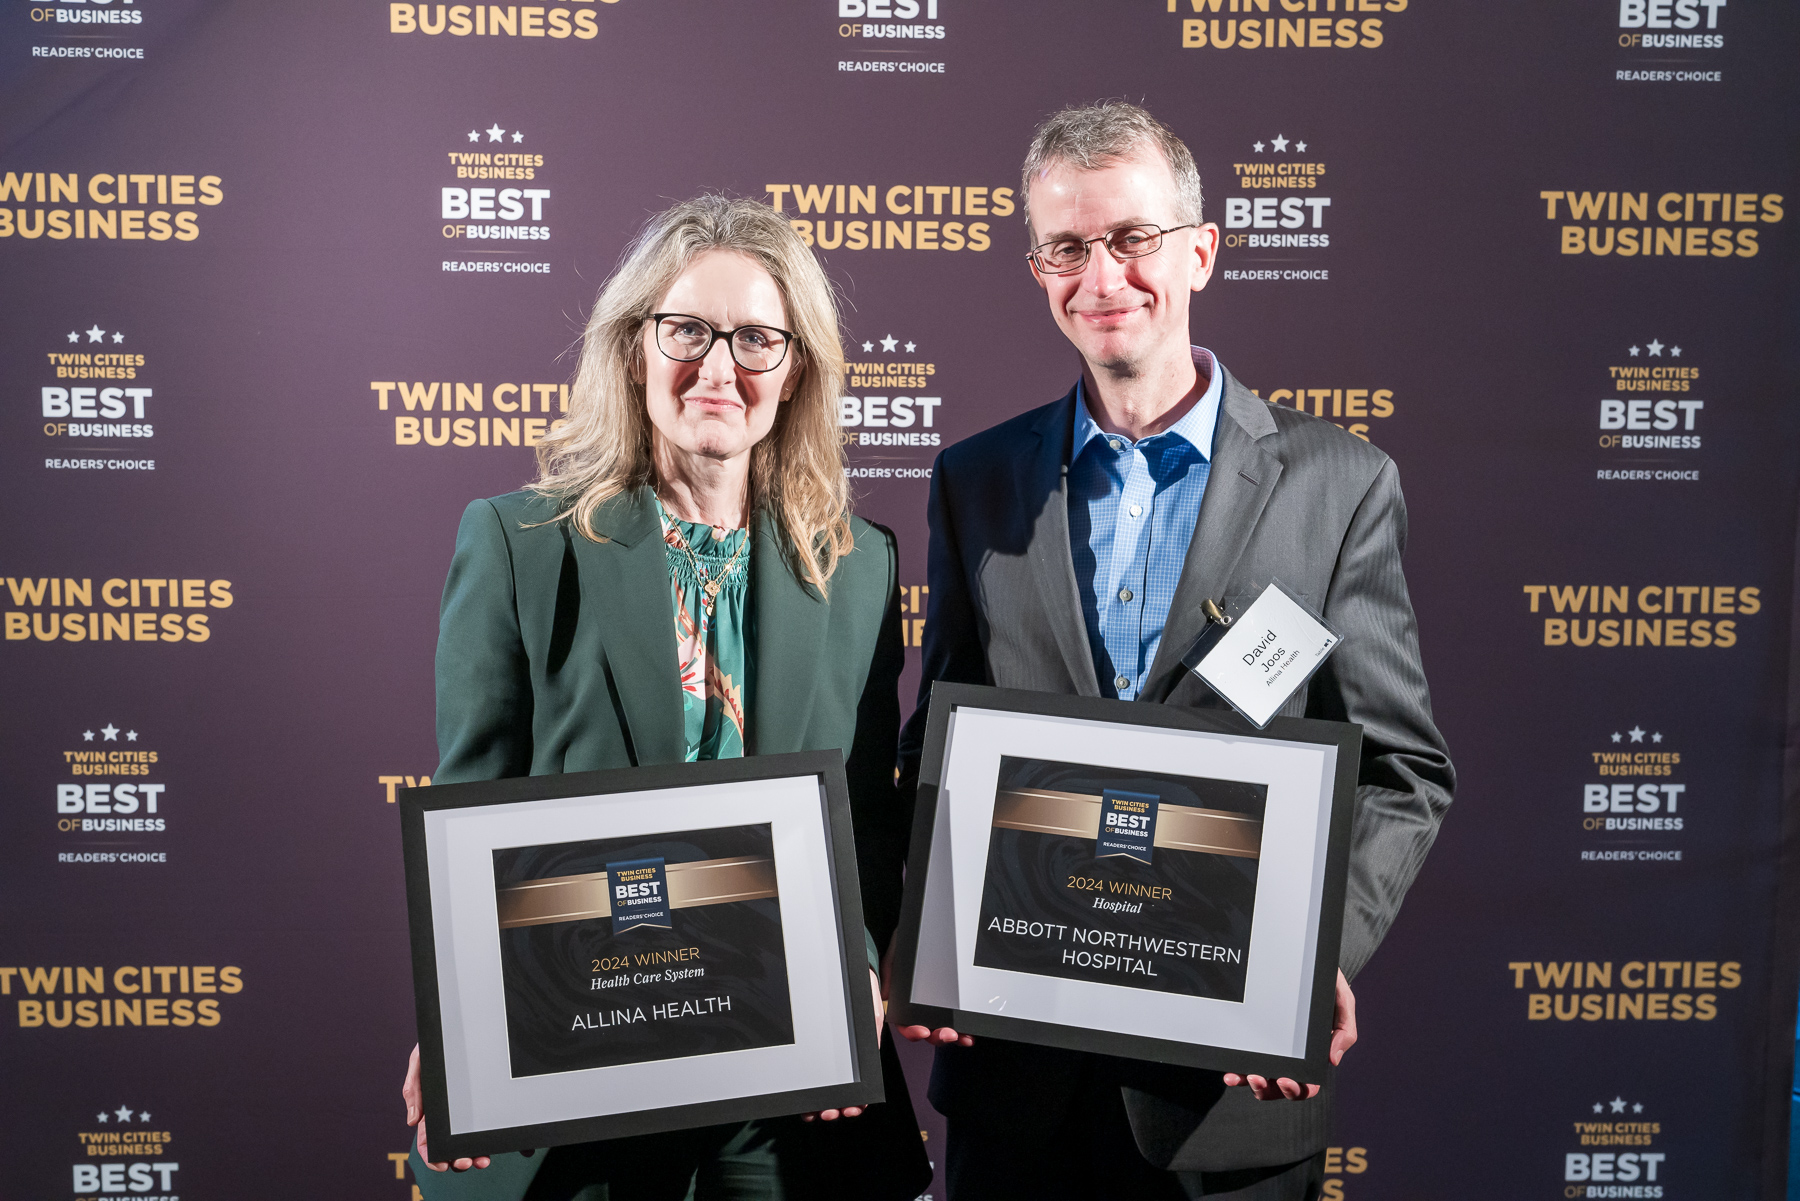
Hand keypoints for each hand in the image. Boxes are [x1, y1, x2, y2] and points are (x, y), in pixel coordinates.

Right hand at [404, 1043, 491, 1171]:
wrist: (457, 1027)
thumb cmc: (436, 1046)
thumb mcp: (419, 1062)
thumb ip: (413, 1089)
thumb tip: (411, 1120)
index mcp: (428, 1110)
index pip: (426, 1141)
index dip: (432, 1157)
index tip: (442, 1164)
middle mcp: (447, 1115)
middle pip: (449, 1146)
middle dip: (457, 1159)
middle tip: (467, 1162)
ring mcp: (464, 1111)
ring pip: (467, 1141)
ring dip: (474, 1154)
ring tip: (482, 1159)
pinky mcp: (479, 1104)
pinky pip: (482, 1127)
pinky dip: (487, 1139)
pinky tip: (493, 1145)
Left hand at [800, 969, 882, 1122]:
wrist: (842, 969)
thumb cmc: (860, 992)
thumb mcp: (871, 1014)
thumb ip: (874, 1036)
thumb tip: (878, 1051)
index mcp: (861, 1054)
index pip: (861, 1085)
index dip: (856, 1102)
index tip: (852, 1109)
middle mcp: (844, 1059)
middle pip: (840, 1091)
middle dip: (835, 1107)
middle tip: (829, 1113)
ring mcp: (827, 1055)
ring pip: (824, 1088)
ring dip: (820, 1104)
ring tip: (816, 1112)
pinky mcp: (812, 1049)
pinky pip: (810, 1076)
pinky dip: (808, 1091)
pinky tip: (803, 1102)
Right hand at [881, 935, 973, 1047]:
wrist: (928, 923)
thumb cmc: (910, 938)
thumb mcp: (897, 950)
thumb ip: (889, 970)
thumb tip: (885, 994)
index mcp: (904, 998)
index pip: (905, 1022)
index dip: (911, 1031)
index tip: (921, 1031)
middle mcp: (921, 1005)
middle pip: (927, 1029)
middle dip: (937, 1036)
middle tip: (948, 1034)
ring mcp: (939, 1004)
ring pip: (944, 1028)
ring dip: (953, 1036)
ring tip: (962, 1036)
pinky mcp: (955, 1001)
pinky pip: (960, 1018)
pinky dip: (965, 1028)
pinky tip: (969, 1032)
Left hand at [1223, 970, 1355, 1100]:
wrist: (1302, 955)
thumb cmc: (1324, 981)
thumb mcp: (1342, 999)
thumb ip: (1345, 1029)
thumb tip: (1333, 1061)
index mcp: (1313, 1053)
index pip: (1308, 1084)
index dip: (1297, 1090)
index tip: (1285, 1080)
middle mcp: (1291, 1055)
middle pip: (1279, 1088)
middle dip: (1268, 1090)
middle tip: (1257, 1078)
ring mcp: (1270, 1047)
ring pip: (1259, 1078)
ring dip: (1249, 1084)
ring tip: (1241, 1077)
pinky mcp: (1253, 1036)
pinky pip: (1243, 1059)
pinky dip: (1237, 1071)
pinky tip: (1230, 1073)